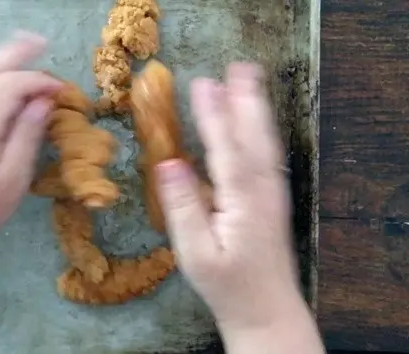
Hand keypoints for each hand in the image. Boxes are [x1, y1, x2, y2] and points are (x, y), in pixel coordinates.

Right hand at [156, 63, 303, 333]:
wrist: (266, 310)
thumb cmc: (226, 285)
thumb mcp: (195, 253)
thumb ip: (182, 208)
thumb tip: (167, 165)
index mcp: (242, 202)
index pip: (225, 149)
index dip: (213, 115)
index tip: (202, 83)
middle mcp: (262, 191)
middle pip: (254, 138)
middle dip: (244, 101)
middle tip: (236, 68)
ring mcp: (272, 194)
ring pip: (265, 144)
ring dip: (256, 110)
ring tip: (248, 80)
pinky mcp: (273, 200)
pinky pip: (268, 156)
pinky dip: (261, 131)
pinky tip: (255, 121)